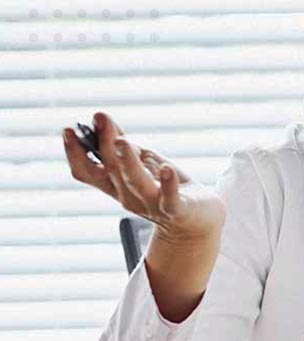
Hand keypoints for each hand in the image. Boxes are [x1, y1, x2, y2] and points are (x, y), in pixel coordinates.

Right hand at [62, 112, 224, 241]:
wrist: (198, 221)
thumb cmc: (167, 187)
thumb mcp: (145, 163)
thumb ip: (128, 147)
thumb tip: (105, 123)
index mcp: (116, 186)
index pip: (86, 171)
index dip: (74, 153)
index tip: (68, 129)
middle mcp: (128, 197)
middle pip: (111, 170)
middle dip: (105, 143)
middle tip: (100, 118)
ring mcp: (151, 205)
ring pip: (136, 183)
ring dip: (128, 161)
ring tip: (122, 141)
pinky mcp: (176, 210)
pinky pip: (170, 199)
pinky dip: (167, 184)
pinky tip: (166, 168)